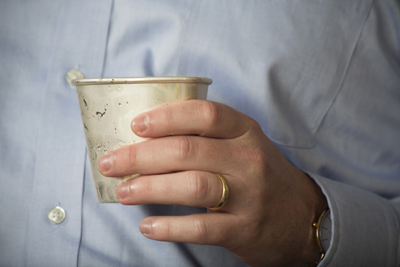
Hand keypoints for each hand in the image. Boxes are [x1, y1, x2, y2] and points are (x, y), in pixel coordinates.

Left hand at [98, 100, 327, 266]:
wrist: (303, 217)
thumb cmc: (263, 176)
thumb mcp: (245, 145)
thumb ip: (210, 137)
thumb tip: (152, 137)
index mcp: (246, 132)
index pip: (205, 114)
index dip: (166, 117)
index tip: (136, 125)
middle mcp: (248, 160)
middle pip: (187, 150)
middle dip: (140, 155)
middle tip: (111, 162)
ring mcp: (248, 195)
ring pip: (191, 186)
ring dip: (149, 188)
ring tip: (123, 192)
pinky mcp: (244, 229)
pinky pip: (200, 227)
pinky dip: (169, 226)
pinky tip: (148, 225)